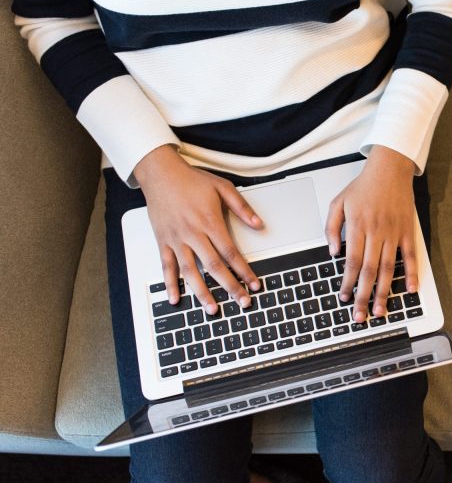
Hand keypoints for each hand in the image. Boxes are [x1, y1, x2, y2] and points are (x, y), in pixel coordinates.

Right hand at [133, 145, 263, 314]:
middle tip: (242, 302)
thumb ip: (242, 208)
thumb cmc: (191, 180)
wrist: (160, 173)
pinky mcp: (162, 241)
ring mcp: (176, 239)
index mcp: (210, 222)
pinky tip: (176, 298)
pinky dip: (170, 284)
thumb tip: (259, 225)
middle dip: (230, 286)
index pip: (231, 253)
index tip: (254, 283)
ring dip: (202, 292)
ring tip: (212, 309)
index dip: (244, 270)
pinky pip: (166, 266)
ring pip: (190, 271)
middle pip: (214, 266)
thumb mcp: (223, 188)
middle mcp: (193, 234)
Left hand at [325, 146, 419, 321]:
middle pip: (369, 270)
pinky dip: (412, 274)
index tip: (344, 297)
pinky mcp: (408, 232)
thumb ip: (331, 228)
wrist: (390, 169)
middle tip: (360, 315)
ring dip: (384, 291)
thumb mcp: (338, 202)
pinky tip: (409, 290)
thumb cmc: (363, 186)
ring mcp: (394, 233)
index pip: (351, 262)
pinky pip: (411, 256)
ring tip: (380, 310)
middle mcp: (377, 232)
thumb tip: (333, 253)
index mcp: (358, 227)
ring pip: (388, 268)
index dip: (347, 282)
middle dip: (364, 295)